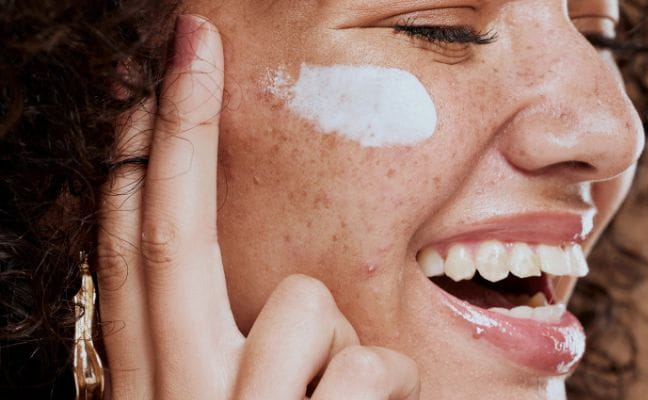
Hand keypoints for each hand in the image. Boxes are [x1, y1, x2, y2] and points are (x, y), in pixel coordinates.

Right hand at [96, 14, 419, 399]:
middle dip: (181, 126)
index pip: (131, 256)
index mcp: (152, 384)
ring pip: (302, 300)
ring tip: (342, 394)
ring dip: (341, 337)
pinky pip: (370, 362)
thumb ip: (217, 350)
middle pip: (173, 238)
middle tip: (193, 35)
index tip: (143, 94)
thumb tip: (261, 285)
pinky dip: (392, 382)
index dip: (134, 169)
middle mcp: (179, 394)